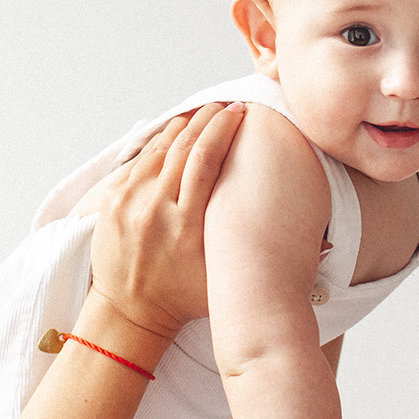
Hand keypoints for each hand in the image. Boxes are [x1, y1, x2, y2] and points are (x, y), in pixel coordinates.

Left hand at [89, 103, 245, 339]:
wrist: (129, 311)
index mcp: (185, 227)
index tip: (240, 113)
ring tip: (205, 114)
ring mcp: (128, 203)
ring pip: (160, 147)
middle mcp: (155, 210)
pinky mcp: (111, 201)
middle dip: (208, 118)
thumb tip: (306, 233)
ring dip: (184, 125)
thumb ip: (251, 248)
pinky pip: (140, 160)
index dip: (224, 129)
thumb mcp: (223, 278)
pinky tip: (178, 134)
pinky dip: (161, 143)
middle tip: (226, 106)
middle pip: (184, 146)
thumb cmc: (184, 297)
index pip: (205, 160)